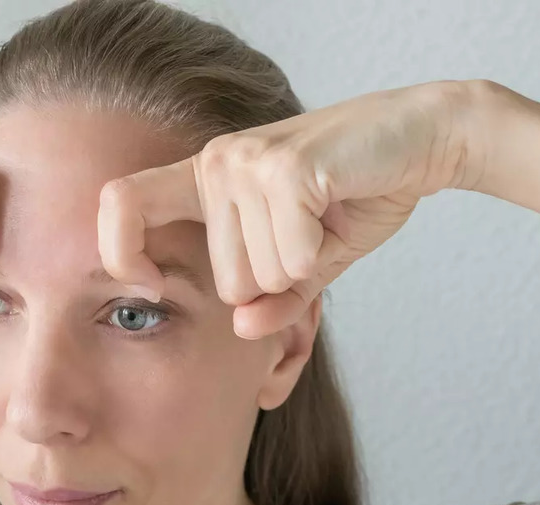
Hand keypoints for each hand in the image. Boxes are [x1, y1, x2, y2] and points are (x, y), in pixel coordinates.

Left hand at [98, 80, 482, 338]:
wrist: (419, 139)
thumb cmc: (356, 195)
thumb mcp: (308, 259)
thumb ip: (272, 298)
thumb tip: (243, 330)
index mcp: (206, 178)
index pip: (122, 204)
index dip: (120, 252)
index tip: (152, 285)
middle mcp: (216, 163)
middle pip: (228, 284)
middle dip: (279, 279)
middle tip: (311, 231)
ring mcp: (246, 163)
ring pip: (263, 276)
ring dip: (306, 263)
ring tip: (327, 213)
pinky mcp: (284, 170)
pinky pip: (294, 259)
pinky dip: (325, 251)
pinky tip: (339, 206)